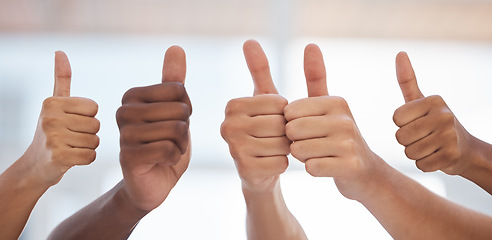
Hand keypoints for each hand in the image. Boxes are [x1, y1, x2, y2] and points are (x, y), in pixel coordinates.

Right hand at [23, 51, 99, 185]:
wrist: (35, 165)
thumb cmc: (52, 131)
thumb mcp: (55, 103)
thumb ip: (61, 78)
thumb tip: (60, 51)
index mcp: (52, 102)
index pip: (93, 107)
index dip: (87, 117)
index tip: (71, 122)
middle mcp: (50, 117)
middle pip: (96, 125)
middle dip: (88, 133)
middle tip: (70, 138)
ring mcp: (53, 138)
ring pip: (95, 141)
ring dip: (87, 147)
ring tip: (69, 147)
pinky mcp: (59, 157)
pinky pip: (90, 156)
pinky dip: (85, 160)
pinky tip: (70, 159)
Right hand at [116, 46, 191, 211]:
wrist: (153, 182)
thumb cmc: (165, 143)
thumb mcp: (175, 110)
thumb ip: (173, 81)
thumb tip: (176, 47)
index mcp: (132, 95)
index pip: (179, 90)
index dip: (185, 110)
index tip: (172, 122)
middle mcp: (123, 111)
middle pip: (179, 109)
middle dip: (184, 129)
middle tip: (170, 140)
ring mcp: (123, 134)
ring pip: (175, 129)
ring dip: (180, 145)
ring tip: (165, 151)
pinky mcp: (128, 157)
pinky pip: (168, 149)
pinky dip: (173, 158)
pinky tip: (160, 162)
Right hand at [221, 40, 289, 192]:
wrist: (262, 170)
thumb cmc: (267, 130)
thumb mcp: (266, 99)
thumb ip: (259, 70)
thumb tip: (249, 40)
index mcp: (233, 105)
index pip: (278, 102)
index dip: (286, 112)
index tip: (275, 118)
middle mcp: (227, 125)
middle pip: (279, 123)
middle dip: (287, 131)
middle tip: (277, 137)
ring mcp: (233, 148)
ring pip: (281, 143)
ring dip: (286, 147)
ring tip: (274, 149)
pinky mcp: (244, 169)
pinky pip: (281, 162)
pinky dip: (283, 163)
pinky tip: (273, 163)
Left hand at [284, 44, 380, 200]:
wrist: (363, 171)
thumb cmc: (336, 136)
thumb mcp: (327, 104)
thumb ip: (316, 76)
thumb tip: (311, 44)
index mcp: (336, 101)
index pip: (289, 112)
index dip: (290, 123)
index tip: (307, 128)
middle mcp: (345, 119)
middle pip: (292, 130)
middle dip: (294, 141)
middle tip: (312, 143)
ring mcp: (349, 143)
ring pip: (298, 150)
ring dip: (302, 156)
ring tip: (319, 154)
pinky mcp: (350, 165)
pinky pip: (311, 167)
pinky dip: (312, 169)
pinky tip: (324, 166)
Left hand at [393, 52, 473, 174]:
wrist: (465, 150)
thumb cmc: (434, 122)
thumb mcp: (420, 101)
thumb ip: (407, 80)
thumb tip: (400, 53)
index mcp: (433, 100)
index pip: (396, 118)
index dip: (402, 124)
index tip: (416, 122)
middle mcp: (444, 115)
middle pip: (400, 136)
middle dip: (407, 141)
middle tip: (423, 137)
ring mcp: (449, 136)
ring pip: (409, 152)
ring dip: (415, 153)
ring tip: (430, 146)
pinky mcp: (451, 156)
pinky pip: (420, 165)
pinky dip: (425, 164)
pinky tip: (436, 157)